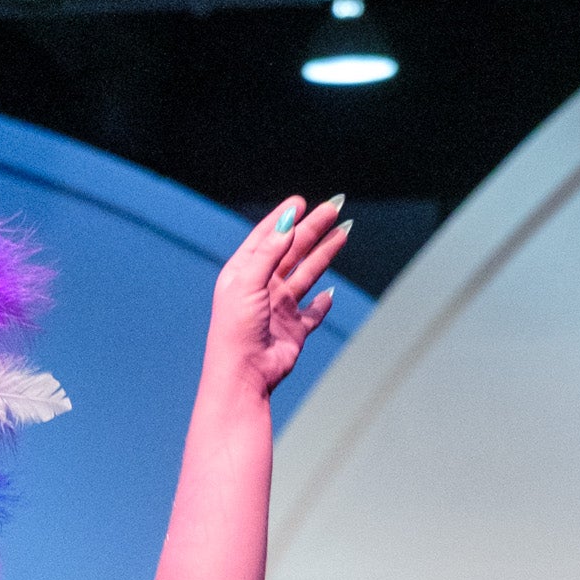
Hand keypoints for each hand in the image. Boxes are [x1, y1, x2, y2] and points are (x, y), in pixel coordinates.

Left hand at [205, 197, 348, 397]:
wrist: (244, 377)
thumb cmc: (236, 331)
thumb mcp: (247, 284)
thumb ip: (268, 252)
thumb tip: (287, 222)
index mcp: (243, 275)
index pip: (266, 238)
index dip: (283, 218)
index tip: (301, 201)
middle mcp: (262, 289)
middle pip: (292, 251)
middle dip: (313, 228)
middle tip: (335, 207)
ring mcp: (279, 309)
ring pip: (307, 274)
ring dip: (325, 253)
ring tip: (344, 232)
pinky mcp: (294, 330)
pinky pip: (313, 312)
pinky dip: (323, 303)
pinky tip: (330, 292)